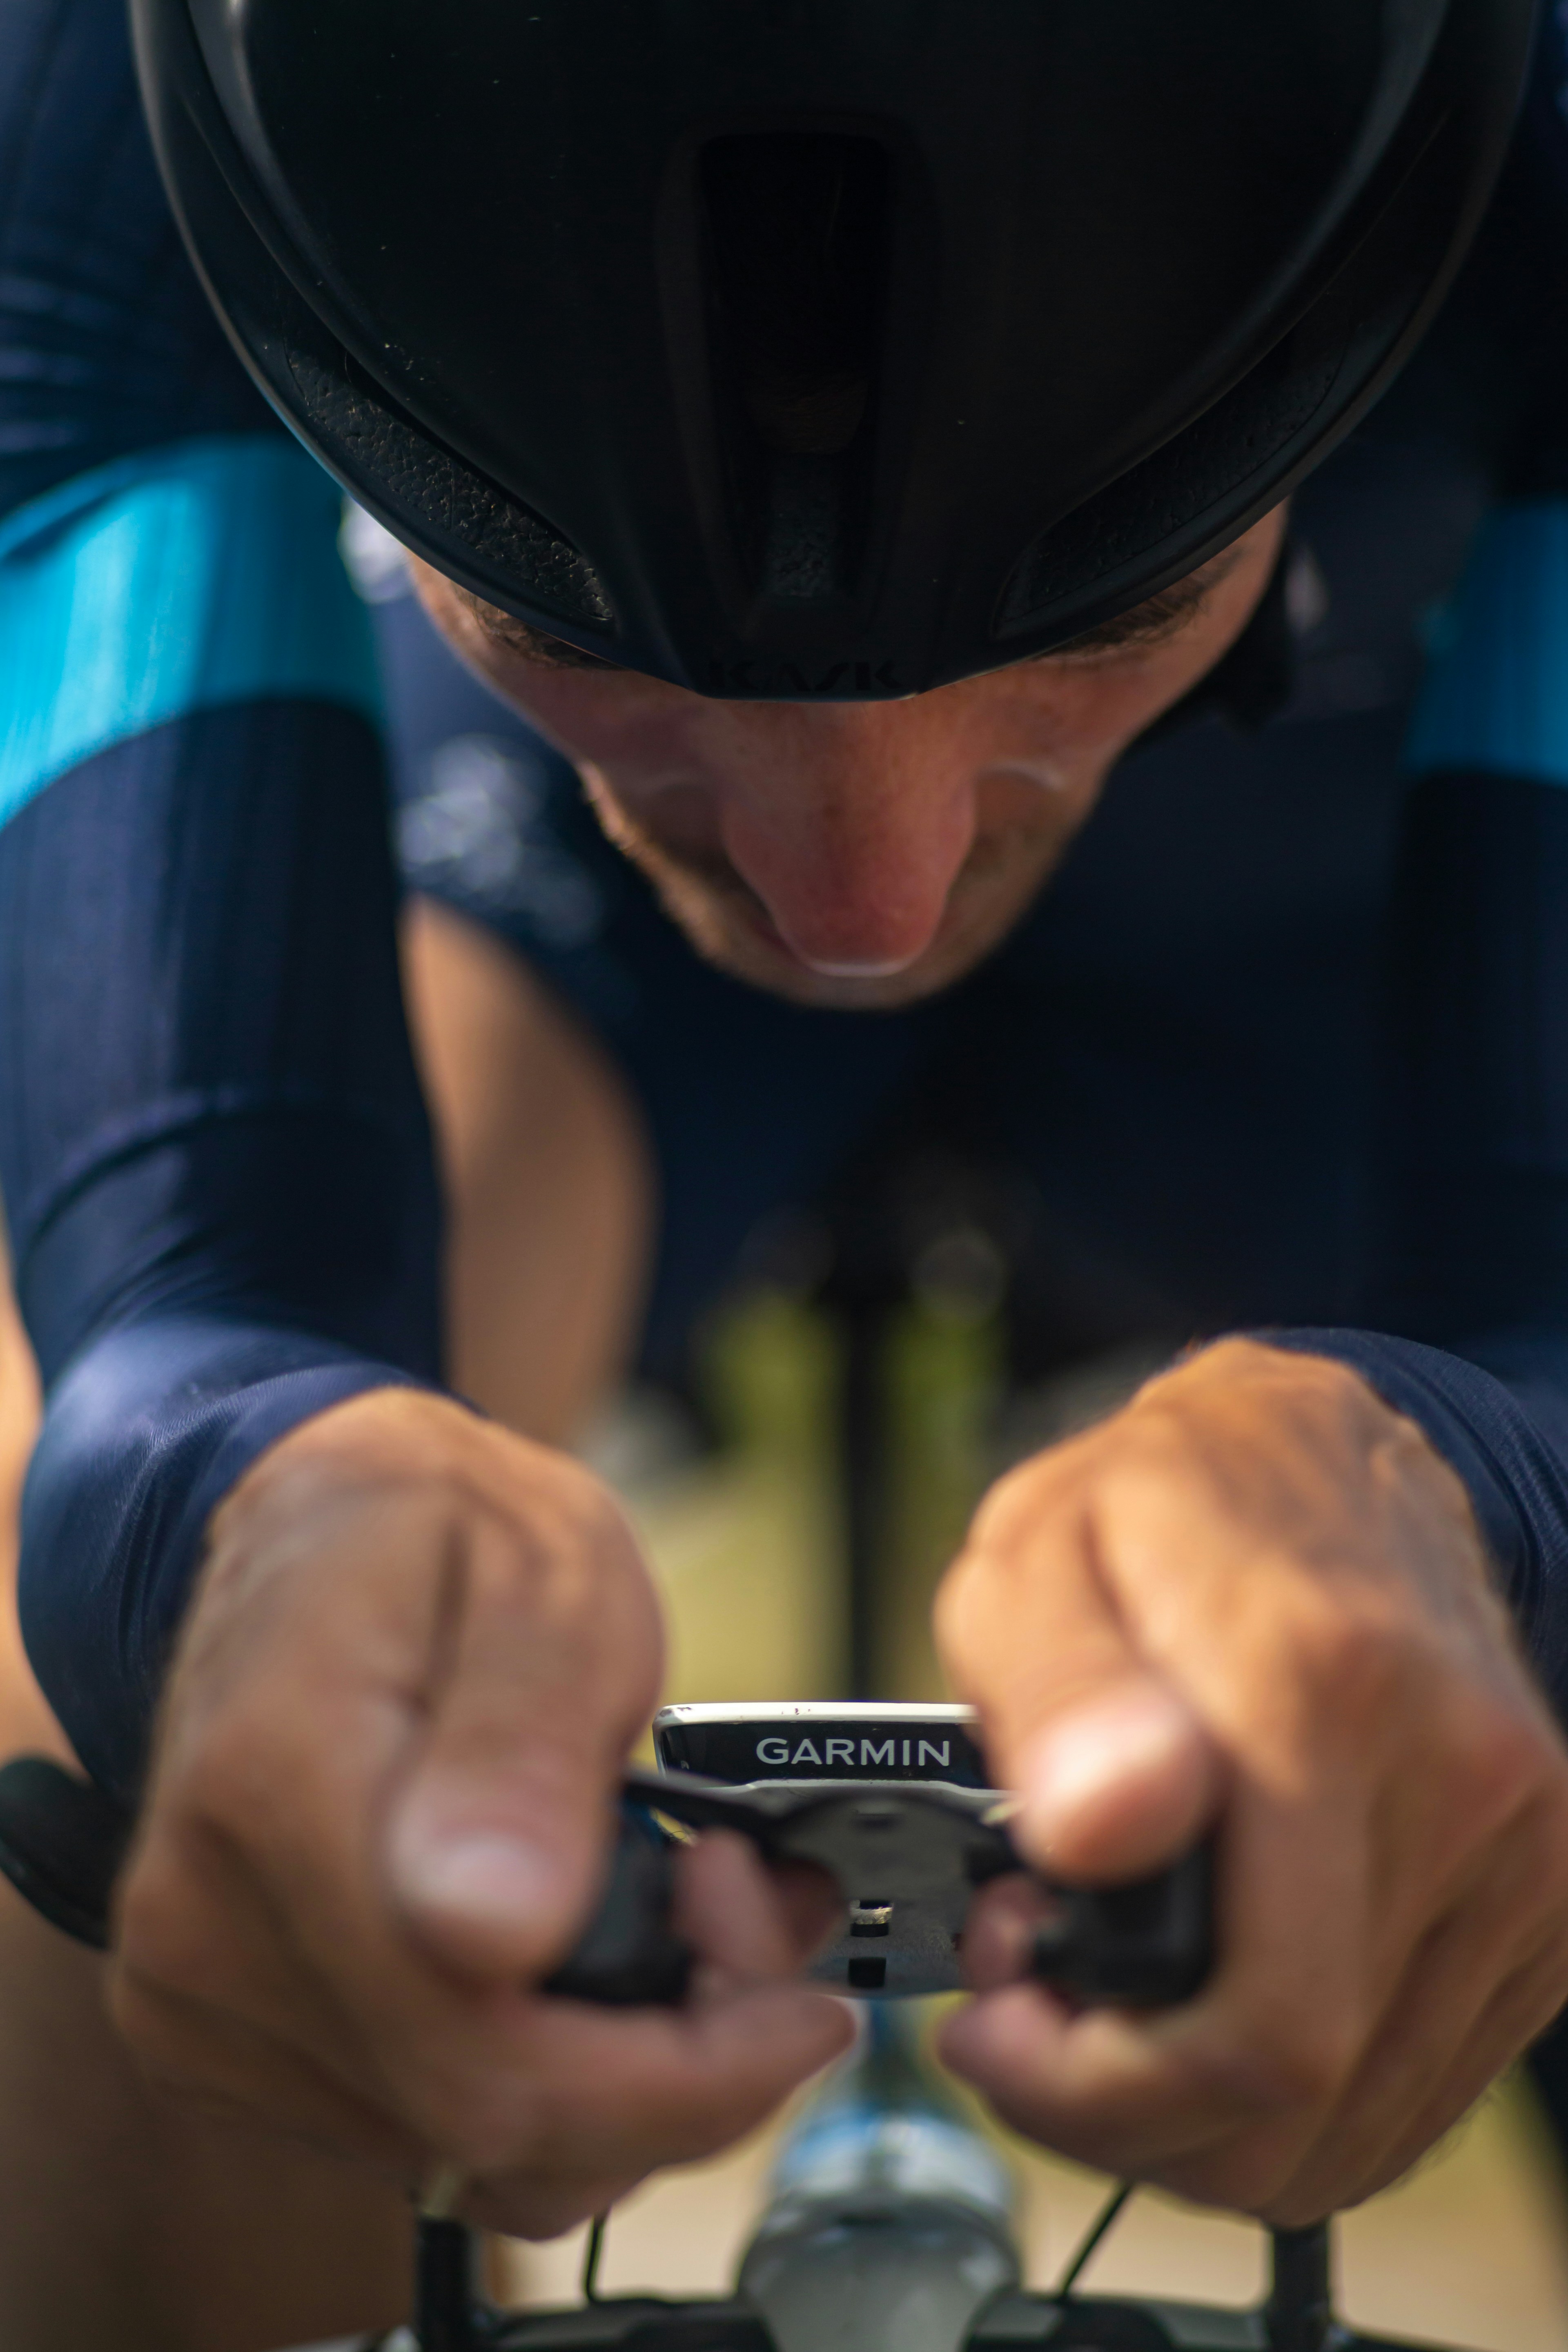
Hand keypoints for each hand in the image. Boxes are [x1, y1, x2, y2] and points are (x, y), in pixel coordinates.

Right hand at [109, 1391, 849, 2236]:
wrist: (319, 1530)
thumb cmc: (436, 1531)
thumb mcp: (539, 1573)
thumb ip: (523, 1740)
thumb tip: (489, 1935)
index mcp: (277, 1795)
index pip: (483, 2057)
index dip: (678, 2076)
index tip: (802, 2009)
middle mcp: (205, 1931)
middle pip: (488, 2129)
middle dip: (674, 2066)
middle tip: (753, 1913)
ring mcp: (208, 1999)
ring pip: (468, 2150)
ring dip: (620, 2070)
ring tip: (691, 1906)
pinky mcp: (235, 2034)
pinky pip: (428, 2123)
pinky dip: (545, 2066)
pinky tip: (600, 1945)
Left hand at [934, 1337, 1567, 2221]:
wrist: (1330, 1466)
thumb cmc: (1163, 1509)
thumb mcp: (1040, 1555)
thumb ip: (1059, 1693)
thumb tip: (1100, 1826)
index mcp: (1322, 1688)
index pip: (1261, 2024)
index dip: (1100, 2085)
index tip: (1000, 2024)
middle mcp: (1457, 1777)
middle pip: (1304, 2107)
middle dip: (1130, 2114)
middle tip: (1030, 2015)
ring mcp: (1524, 1851)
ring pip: (1358, 2125)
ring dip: (1202, 2113)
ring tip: (1103, 1995)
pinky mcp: (1547, 1901)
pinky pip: (1411, 2089)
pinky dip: (1295, 2093)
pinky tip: (1206, 1994)